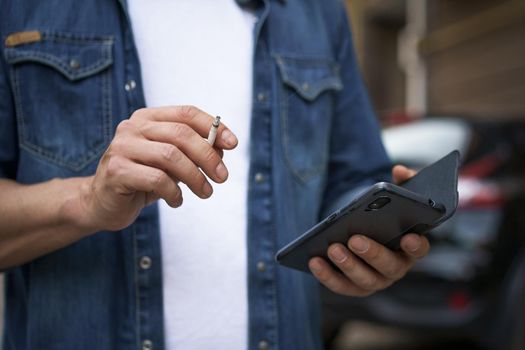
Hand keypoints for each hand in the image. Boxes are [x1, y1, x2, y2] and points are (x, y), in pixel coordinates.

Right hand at [77, 106, 237, 231]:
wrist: (101, 203)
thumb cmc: (142, 179)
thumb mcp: (171, 163)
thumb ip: (192, 152)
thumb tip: (223, 148)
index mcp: (147, 118)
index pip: (186, 113)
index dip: (213, 127)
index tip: (233, 144)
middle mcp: (133, 127)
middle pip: (181, 134)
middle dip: (208, 156)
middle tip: (222, 177)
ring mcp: (122, 147)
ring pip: (171, 156)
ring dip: (195, 177)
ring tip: (205, 193)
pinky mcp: (116, 171)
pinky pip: (156, 179)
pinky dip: (174, 192)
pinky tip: (177, 201)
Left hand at [308, 165, 429, 296]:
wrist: (364, 232)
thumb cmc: (382, 215)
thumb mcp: (394, 197)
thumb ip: (403, 183)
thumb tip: (400, 171)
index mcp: (410, 246)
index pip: (419, 248)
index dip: (416, 245)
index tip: (409, 237)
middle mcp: (396, 267)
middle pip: (389, 266)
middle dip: (372, 253)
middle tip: (355, 239)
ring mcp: (376, 280)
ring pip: (364, 279)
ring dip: (348, 265)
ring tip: (332, 248)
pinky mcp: (354, 287)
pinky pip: (340, 285)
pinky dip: (327, 276)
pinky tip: (314, 261)